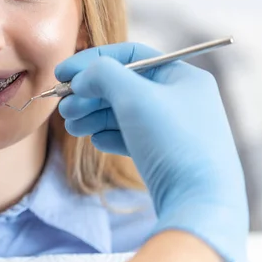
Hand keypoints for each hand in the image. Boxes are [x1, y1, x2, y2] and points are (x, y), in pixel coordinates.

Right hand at [55, 43, 247, 261]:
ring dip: (93, 115)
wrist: (199, 205)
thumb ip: (102, 74)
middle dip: (89, 94)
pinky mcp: (166, 155)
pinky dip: (109, 135)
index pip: (130, 56)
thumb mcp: (134, 96)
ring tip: (71, 126)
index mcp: (182, 76)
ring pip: (124, 112)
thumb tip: (82, 77)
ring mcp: (174, 129)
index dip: (92, 61)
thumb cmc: (172, 141)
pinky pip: (131, 136)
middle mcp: (181, 99)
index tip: (62, 73)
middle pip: (123, 85)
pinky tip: (96, 141)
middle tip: (63, 106)